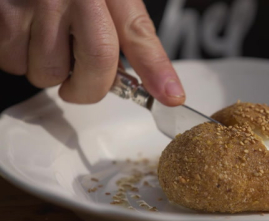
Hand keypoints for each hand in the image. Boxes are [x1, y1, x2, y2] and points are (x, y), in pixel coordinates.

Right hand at [0, 0, 184, 105]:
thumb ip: (128, 35)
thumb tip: (162, 86)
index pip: (138, 34)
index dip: (156, 69)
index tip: (171, 96)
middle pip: (96, 65)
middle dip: (90, 87)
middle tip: (82, 80)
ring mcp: (35, 4)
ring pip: (49, 74)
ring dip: (49, 71)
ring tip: (46, 38)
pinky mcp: (1, 18)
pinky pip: (15, 64)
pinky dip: (20, 59)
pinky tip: (25, 33)